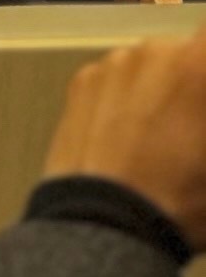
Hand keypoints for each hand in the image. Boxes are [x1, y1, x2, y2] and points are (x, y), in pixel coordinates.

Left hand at [42, 25, 205, 248]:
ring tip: (161, 144)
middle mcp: (157, 51)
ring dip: (162, 92)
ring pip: (152, 67)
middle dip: (195, 86)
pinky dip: (125, 101)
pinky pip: (117, 80)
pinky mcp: (83, 80)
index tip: (203, 107)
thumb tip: (202, 121)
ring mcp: (115, 62)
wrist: (105, 225)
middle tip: (194, 133)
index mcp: (199, 66)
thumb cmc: (176, 203)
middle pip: (189, 55)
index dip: (205, 77)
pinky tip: (130, 142)